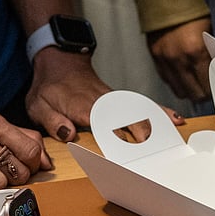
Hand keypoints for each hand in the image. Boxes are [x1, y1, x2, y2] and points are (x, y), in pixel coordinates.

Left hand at [27, 48, 183, 142]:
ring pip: (142, 111)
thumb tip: (68, 134)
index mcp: (84, 109)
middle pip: (130, 120)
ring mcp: (115, 101)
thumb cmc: (49, 86)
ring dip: (160, 124)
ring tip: (175, 136)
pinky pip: (143, 105)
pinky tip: (175, 119)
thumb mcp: (38, 105)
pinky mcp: (121, 100)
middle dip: (145, 136)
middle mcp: (104, 104)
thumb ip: (52, 121)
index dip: (118, 141)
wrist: (60, 60)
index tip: (131, 155)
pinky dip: (160, 112)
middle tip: (159, 153)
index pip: (105, 127)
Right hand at [146, 17, 212, 101]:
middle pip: (195, 94)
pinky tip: (184, 76)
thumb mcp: (210, 33)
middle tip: (212, 89)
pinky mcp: (155, 57)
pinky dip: (176, 81)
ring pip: (180, 91)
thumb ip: (214, 55)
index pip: (209, 86)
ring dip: (190, 90)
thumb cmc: (190, 9)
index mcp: (195, 51)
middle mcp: (178, 59)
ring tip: (198, 84)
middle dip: (205, 94)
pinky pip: (167, 80)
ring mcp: (164, 59)